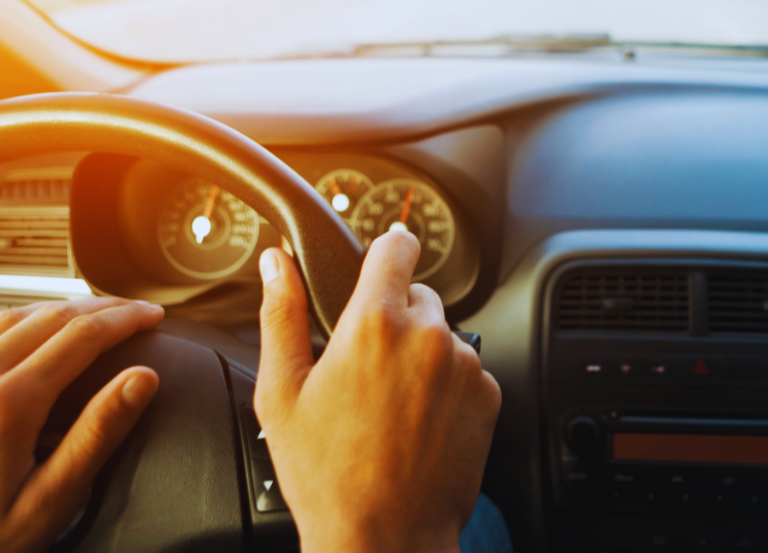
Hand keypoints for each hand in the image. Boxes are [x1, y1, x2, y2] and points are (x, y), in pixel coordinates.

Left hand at [0, 297, 163, 552]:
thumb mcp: (51, 499)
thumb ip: (96, 434)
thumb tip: (143, 378)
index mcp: (6, 406)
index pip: (82, 337)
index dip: (124, 319)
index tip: (154, 315)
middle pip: (48, 317)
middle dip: (99, 308)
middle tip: (135, 310)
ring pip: (9, 317)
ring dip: (58, 309)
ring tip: (93, 314)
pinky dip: (10, 320)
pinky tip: (30, 324)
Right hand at [255, 232, 501, 552]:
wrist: (385, 536)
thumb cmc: (328, 473)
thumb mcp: (282, 392)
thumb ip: (282, 315)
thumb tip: (278, 263)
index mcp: (374, 324)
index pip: (395, 247)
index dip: (389, 244)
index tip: (389, 247)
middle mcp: (428, 335)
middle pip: (418, 296)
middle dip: (395, 317)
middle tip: (366, 368)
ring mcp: (464, 365)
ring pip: (443, 335)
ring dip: (422, 353)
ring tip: (390, 404)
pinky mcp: (489, 395)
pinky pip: (466, 370)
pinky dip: (446, 385)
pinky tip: (418, 421)